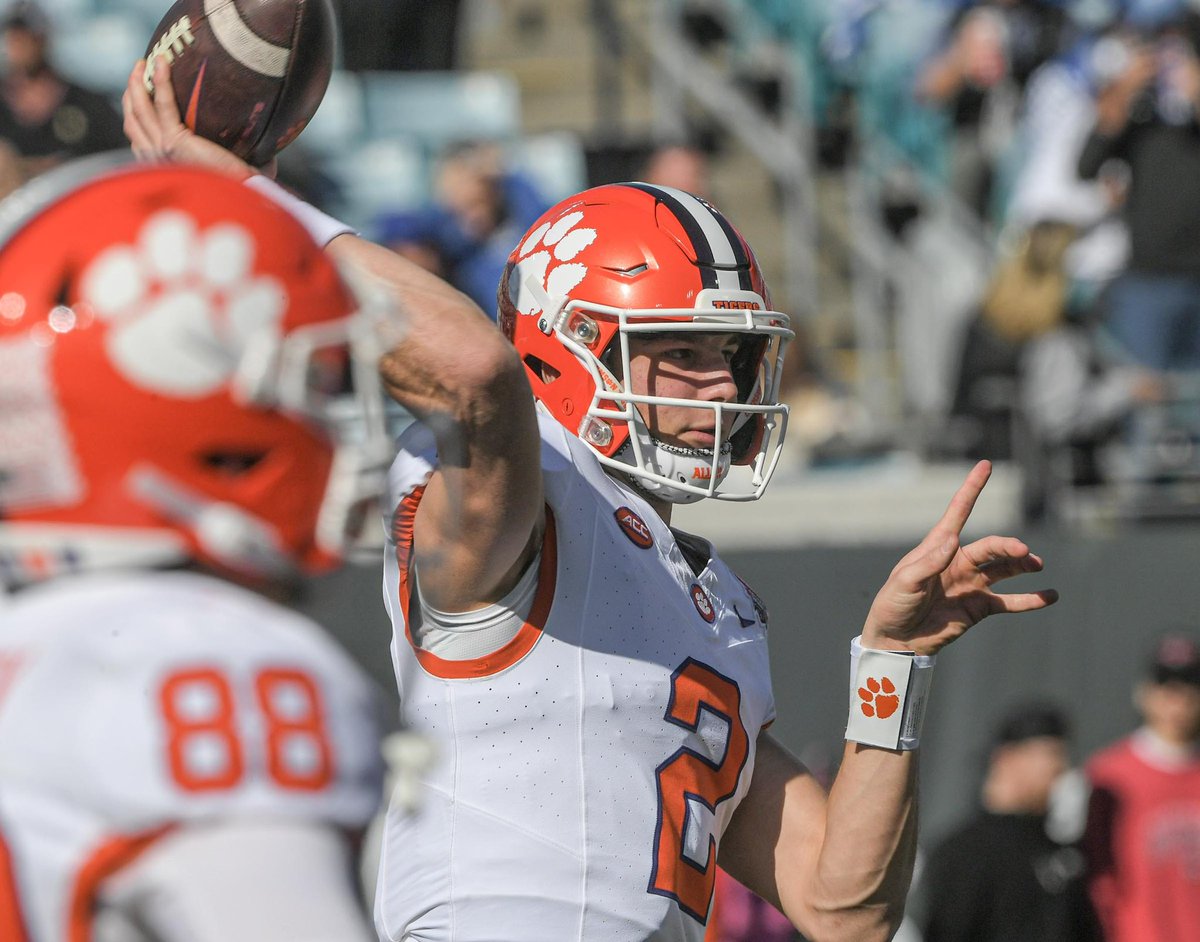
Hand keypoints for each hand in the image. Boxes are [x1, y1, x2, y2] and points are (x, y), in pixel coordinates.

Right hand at [122, 58, 255, 179]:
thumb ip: (221, 154)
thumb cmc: (240, 186)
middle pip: (133, 120)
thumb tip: (251, 142)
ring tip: (144, 63)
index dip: (134, 113)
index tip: (139, 94)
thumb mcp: (220, 168)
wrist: (244, 195)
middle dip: (131, 93)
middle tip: (139, 71)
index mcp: (163, 166)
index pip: (139, 137)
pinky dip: (161, 81)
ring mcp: (163, 150)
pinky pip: (163, 104)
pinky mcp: (175, 142)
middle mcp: (157, 159)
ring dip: (137, 83)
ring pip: (140, 110)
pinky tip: (162, 62)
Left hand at [861, 461, 1056, 655]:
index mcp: (937, 547)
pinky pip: (1010, 601)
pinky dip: (1031, 599)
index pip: (958, 512)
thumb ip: (929, 562)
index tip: (986, 465)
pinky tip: (1051, 596)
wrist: (897, 639)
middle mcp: (958, 562)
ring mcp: (971, 583)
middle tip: (1024, 550)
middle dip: (1008, 546)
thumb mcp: (905, 582)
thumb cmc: (893, 604)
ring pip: (1005, 568)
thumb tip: (952, 538)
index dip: (972, 489)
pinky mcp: (980, 607)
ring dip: (1022, 564)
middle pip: (990, 546)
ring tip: (1037, 564)